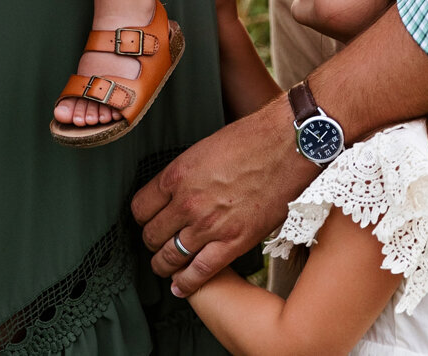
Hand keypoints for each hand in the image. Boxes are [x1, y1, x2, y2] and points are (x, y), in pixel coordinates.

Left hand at [131, 93, 309, 294]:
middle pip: (152, 235)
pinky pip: (200, 273)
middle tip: (157, 242)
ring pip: (170, 257)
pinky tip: (180, 287)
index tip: (147, 220)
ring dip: (164, 264)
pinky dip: (186, 284)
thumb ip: (185, 175)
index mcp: (177, 174)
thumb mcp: (204, 149)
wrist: (287, 146)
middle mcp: (187, 202)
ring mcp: (209, 226)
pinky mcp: (233, 243)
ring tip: (166, 265)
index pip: (140, 207)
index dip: (142, 216)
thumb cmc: (250, 140)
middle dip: (152, 241)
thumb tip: (175, 193)